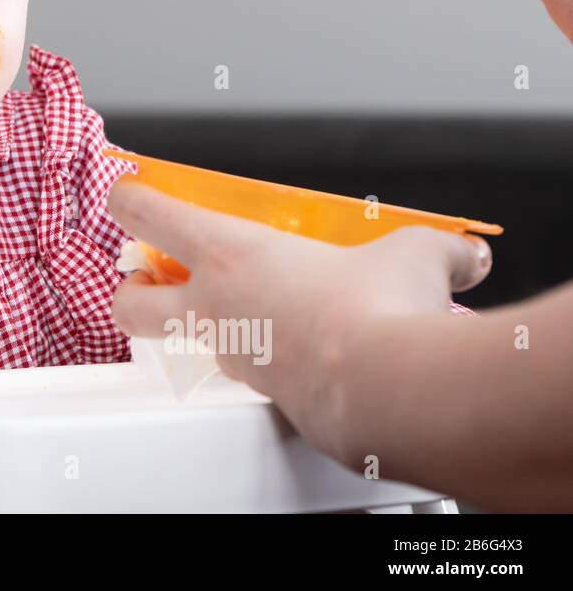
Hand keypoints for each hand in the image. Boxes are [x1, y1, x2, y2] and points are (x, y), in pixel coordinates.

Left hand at [106, 179, 490, 459]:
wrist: (391, 394)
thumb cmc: (380, 313)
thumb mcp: (413, 256)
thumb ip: (434, 251)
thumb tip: (463, 256)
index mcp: (230, 253)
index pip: (148, 216)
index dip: (129, 200)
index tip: (128, 193)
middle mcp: (217, 308)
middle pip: (132, 307)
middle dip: (131, 293)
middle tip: (149, 278)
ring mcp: (238, 359)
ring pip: (191, 346)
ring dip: (207, 326)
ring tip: (246, 311)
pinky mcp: (269, 397)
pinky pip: (251, 373)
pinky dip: (266, 359)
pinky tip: (300, 352)